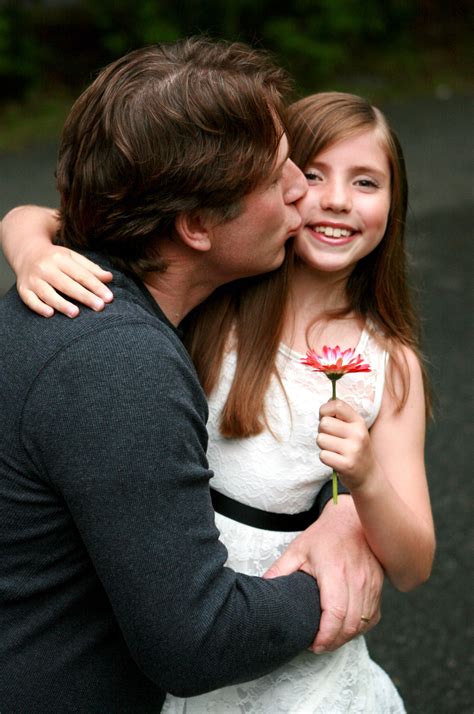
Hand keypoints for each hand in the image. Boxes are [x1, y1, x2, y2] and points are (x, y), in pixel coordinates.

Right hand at [16, 246, 113, 317]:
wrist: (26, 251)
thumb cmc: (55, 258)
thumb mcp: (73, 257)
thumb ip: (91, 269)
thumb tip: (109, 278)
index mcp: (60, 259)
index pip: (81, 275)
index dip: (96, 286)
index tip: (109, 298)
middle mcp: (45, 268)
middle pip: (67, 284)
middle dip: (84, 296)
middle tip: (99, 307)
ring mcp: (33, 279)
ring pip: (47, 293)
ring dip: (61, 303)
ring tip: (76, 313)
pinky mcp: (23, 288)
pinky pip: (29, 299)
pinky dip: (39, 307)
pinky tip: (50, 314)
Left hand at [263, 496, 382, 651]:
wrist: (351, 518)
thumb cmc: (324, 535)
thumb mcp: (297, 550)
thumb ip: (280, 570)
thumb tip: (262, 588)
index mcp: (334, 571)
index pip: (334, 615)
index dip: (324, 636)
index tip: (312, 644)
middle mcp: (356, 580)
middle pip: (350, 625)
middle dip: (333, 642)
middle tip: (318, 645)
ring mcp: (370, 583)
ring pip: (363, 623)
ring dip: (346, 637)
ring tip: (329, 638)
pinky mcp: (378, 585)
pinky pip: (373, 616)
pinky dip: (361, 627)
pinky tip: (347, 627)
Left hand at [317, 399, 375, 491]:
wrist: (368, 475)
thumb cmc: (355, 448)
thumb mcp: (353, 428)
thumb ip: (341, 414)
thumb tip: (328, 400)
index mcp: (358, 422)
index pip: (337, 405)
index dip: (324, 410)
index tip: (326, 418)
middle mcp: (358, 434)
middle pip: (324, 423)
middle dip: (322, 431)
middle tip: (332, 439)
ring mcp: (353, 450)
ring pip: (320, 439)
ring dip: (323, 446)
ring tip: (335, 450)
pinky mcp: (346, 465)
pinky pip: (323, 455)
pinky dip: (325, 458)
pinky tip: (335, 459)